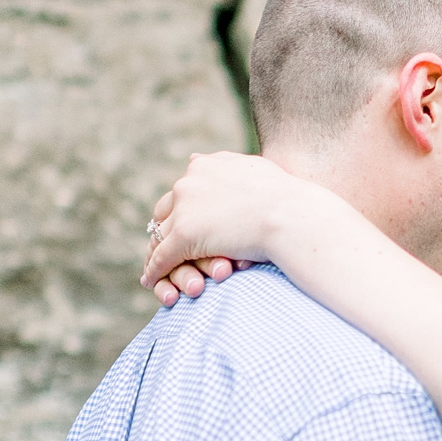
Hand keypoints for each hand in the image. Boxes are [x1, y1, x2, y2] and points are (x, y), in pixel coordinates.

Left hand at [140, 152, 283, 306]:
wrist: (291, 214)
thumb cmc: (284, 196)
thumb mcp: (251, 167)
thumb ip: (224, 164)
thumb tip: (195, 158)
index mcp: (203, 166)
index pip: (182, 189)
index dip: (183, 208)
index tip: (187, 222)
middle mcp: (188, 182)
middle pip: (165, 210)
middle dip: (166, 228)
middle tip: (167, 246)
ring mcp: (185, 209)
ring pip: (160, 235)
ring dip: (159, 252)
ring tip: (157, 268)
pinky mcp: (184, 235)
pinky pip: (162, 257)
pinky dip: (155, 270)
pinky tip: (151, 282)